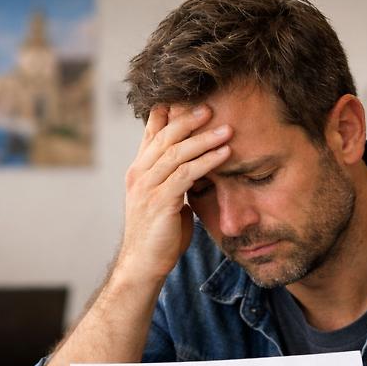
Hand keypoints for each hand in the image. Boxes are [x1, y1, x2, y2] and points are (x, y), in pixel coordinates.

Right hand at [118, 104, 232, 281]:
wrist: (143, 266)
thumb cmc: (159, 237)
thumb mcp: (166, 202)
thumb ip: (176, 184)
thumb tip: (197, 173)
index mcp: (139, 172)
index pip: (151, 134)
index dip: (167, 114)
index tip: (188, 99)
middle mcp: (139, 175)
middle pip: (164, 137)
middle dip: (189, 120)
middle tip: (211, 107)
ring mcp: (147, 188)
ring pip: (176, 153)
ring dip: (204, 139)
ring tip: (227, 129)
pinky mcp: (160, 202)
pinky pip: (186, 175)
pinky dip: (207, 162)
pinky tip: (224, 154)